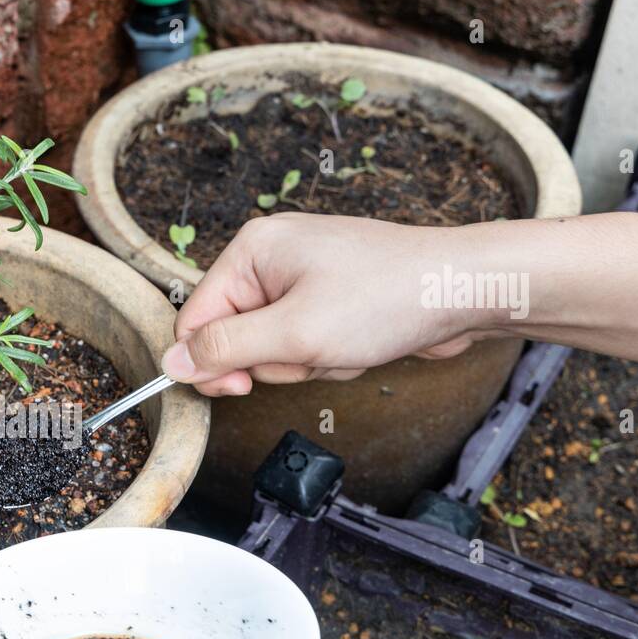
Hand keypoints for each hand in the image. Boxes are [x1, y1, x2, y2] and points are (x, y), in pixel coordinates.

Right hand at [160, 213, 503, 395]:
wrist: (465, 289)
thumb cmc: (388, 298)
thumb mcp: (295, 333)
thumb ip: (226, 349)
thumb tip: (172, 362)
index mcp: (251, 250)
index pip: (195, 319)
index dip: (212, 363)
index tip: (242, 387)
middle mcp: (270, 258)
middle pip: (234, 337)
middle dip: (274, 360)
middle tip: (313, 351)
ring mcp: (301, 277)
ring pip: (271, 348)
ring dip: (306, 362)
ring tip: (344, 343)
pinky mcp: (327, 297)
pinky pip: (302, 343)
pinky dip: (327, 355)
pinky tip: (358, 343)